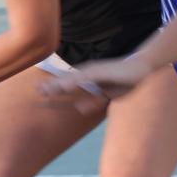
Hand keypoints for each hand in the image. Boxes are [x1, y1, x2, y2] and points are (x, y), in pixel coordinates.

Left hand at [36, 53, 151, 112]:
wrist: (142, 68)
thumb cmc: (126, 81)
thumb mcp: (108, 95)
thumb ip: (93, 101)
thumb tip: (78, 107)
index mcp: (88, 80)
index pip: (68, 87)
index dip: (54, 92)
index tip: (40, 96)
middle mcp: (88, 73)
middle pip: (66, 81)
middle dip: (51, 87)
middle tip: (35, 91)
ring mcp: (94, 71)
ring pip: (71, 79)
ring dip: (58, 84)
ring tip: (44, 90)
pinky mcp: (101, 71)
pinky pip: (84, 78)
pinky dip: (72, 81)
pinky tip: (63, 86)